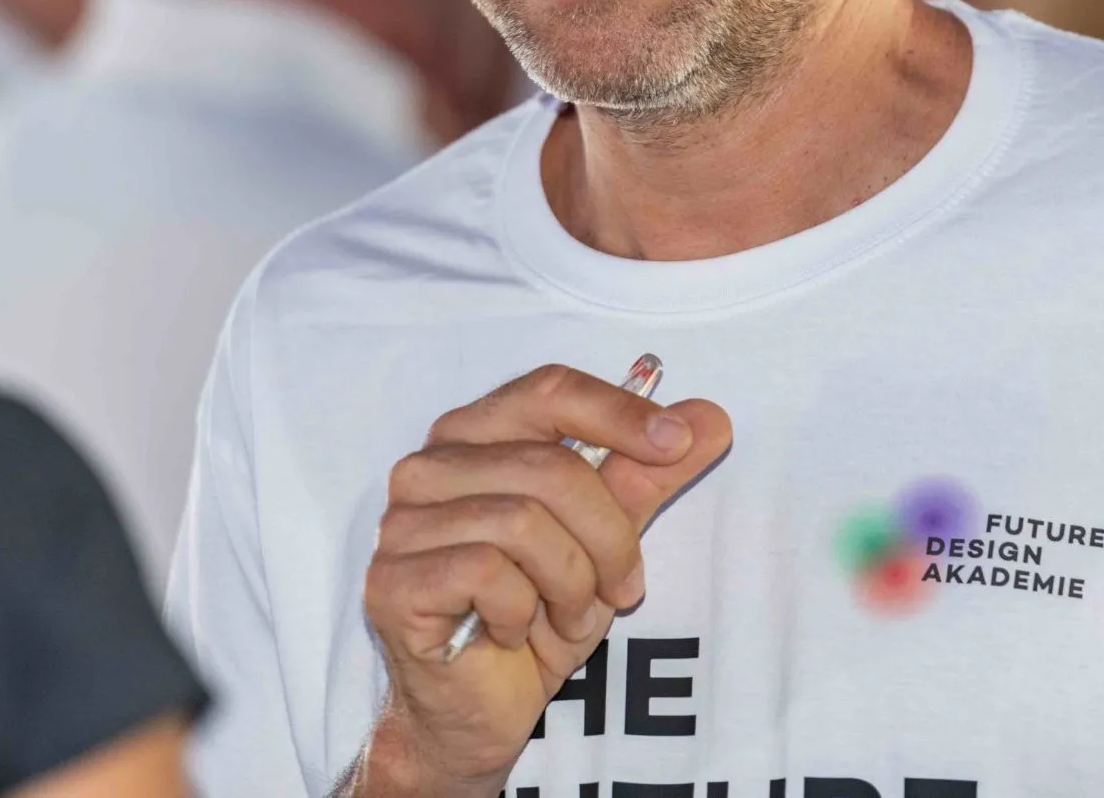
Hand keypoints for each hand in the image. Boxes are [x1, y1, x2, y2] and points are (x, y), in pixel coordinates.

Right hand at [352, 364, 732, 796]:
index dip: (618, 412)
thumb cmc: (536, 615)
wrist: (480, 714)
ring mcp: (402, 523)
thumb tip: (710, 417)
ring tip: (569, 619)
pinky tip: (515, 635)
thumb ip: (647, 477)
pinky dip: (524, 612)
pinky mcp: (392, 580)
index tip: (678, 445)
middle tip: (623, 589)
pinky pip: (487, 572)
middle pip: (551, 467)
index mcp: (475, 436)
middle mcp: (428, 466)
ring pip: (523, 521)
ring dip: (571, 585)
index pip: (548, 390)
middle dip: (610, 537)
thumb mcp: (605, 542)